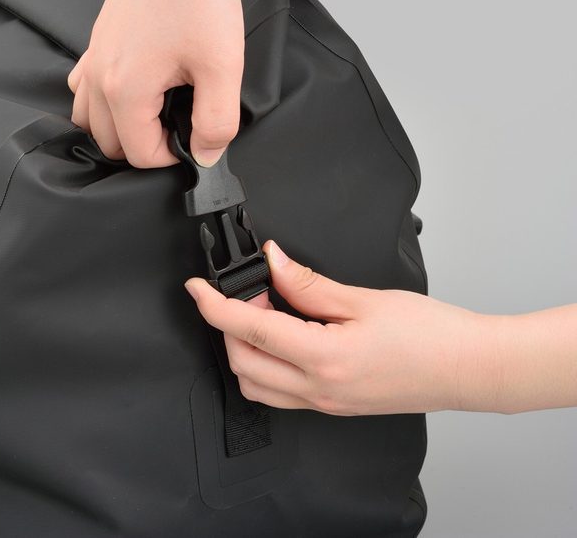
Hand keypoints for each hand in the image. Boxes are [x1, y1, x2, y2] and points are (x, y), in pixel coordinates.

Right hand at [68, 0, 244, 167]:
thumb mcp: (223, 63)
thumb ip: (216, 121)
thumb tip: (205, 155)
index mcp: (124, 90)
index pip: (140, 156)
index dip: (174, 157)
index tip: (199, 134)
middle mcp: (98, 80)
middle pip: (110, 144)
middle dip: (146, 145)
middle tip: (184, 123)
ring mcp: (92, 60)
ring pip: (90, 120)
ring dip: (121, 128)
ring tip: (161, 112)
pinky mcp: (95, 43)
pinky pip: (84, 90)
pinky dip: (103, 103)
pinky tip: (136, 89)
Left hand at [183, 241, 505, 415]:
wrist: (470, 368)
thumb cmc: (432, 335)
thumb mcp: (365, 298)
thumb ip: (309, 283)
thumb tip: (273, 262)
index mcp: (322, 358)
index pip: (248, 330)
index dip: (213, 306)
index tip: (197, 287)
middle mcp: (318, 388)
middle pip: (241, 362)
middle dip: (229, 325)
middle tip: (248, 291)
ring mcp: (324, 402)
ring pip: (255, 384)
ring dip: (244, 349)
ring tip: (265, 313)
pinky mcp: (333, 406)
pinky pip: (280, 394)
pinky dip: (266, 366)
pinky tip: (283, 338)